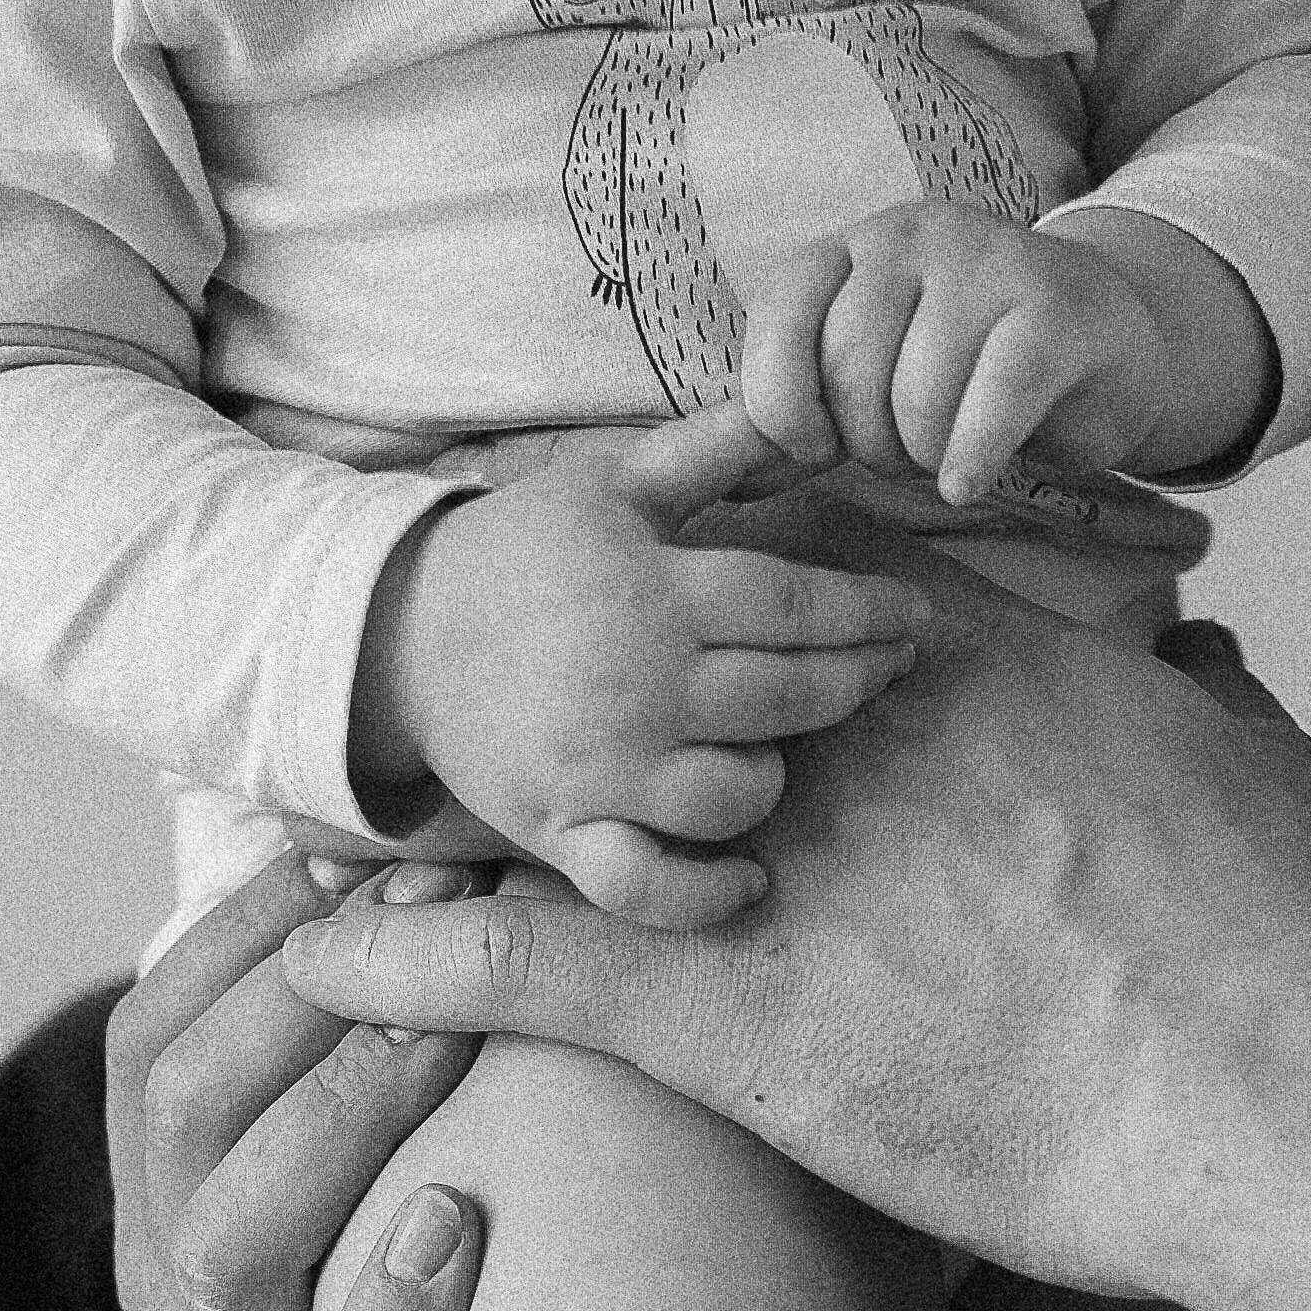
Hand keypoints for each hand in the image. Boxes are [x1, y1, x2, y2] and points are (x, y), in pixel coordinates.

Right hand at [105, 846, 489, 1310]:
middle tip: (426, 906)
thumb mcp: (439, 1125)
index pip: (148, 1045)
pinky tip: (461, 1222)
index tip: (359, 851)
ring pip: (226, 1264)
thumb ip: (389, 1013)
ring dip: (332, 1121)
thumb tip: (391, 829)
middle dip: (297, 998)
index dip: (241, 939)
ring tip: (435, 1028)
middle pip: (176, 1126)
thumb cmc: (529, 1259)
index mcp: (177, 1209)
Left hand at [283, 570, 1310, 1300]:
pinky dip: (410, 966)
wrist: (1258, 1080)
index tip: (634, 617)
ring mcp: (763, 867)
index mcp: (952, 670)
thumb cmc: (1283, 945)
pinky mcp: (724, 1015)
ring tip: (327, 841)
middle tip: (453, 715)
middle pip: (645, 689)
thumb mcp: (1264, 775)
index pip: (785, 596)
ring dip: (444, 828)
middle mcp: (829, 741)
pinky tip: (320, 965)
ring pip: (557, 820)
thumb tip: (1204, 655)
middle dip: (547, 705)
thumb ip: (1208, 701)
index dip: (696, 614)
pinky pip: (523, 972)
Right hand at [352, 408, 930, 931]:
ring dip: (773, 775)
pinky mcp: (565, 831)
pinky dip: (704, 893)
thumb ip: (713, 450)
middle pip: (788, 696)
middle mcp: (637, 686)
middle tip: (892, 668)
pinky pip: (649, 885)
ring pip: (736, 794)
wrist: (396, 633)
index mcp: (653, 592)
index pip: (796, 604)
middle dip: (857, 681)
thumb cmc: (520, 552)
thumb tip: (807, 417)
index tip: (914, 617)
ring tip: (774, 750)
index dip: (869, 613)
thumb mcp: (612, 481)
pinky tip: (749, 879)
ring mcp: (602, 769)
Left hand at [736, 201, 1275, 501]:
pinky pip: (990, 404)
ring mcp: (989, 261)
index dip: (783, 402)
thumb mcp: (877, 380)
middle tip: (904, 452)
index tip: (816, 445)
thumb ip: (806, 415)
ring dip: (927, 457)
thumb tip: (728, 484)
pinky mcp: (1055, 311)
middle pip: (850, 367)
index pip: (781, 313)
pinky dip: (971, 460)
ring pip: (918, 396)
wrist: (1107, 345)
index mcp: (855, 247)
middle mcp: (914, 234)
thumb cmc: (973, 376)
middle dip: (868, 442)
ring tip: (950, 452)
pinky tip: (970, 480)